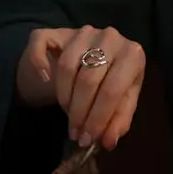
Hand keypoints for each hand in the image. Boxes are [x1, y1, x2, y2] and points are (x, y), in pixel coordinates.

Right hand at [17, 25, 145, 149]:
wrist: (91, 57)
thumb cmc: (111, 82)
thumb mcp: (122, 101)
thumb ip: (118, 121)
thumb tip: (108, 142)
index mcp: (132, 54)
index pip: (112, 91)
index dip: (98, 119)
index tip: (87, 140)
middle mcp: (110, 37)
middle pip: (89, 80)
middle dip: (80, 113)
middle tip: (75, 133)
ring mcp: (82, 31)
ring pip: (67, 66)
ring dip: (65, 98)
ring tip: (68, 114)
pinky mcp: (56, 31)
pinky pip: (41, 45)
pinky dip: (40, 64)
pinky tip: (46, 80)